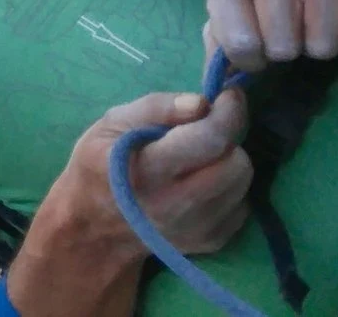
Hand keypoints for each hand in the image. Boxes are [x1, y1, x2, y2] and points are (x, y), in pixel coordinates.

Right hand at [8, 91, 251, 316]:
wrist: (95, 227)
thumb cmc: (99, 165)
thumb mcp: (111, 124)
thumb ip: (155, 108)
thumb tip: (201, 102)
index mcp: (148, 170)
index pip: (209, 139)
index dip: (228, 113)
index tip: (229, 95)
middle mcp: (176, 205)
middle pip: (236, 164)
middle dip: (227, 140)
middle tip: (205, 133)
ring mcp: (196, 229)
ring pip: (242, 184)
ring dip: (228, 163)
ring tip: (200, 160)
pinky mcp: (210, 242)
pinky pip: (241, 205)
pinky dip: (227, 188)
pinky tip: (200, 184)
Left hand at [203, 0, 337, 73]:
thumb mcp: (229, 10)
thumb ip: (219, 48)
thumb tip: (219, 90)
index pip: (240, 45)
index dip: (250, 58)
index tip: (255, 45)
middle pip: (283, 49)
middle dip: (286, 49)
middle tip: (287, 29)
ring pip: (323, 48)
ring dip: (319, 45)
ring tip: (311, 21)